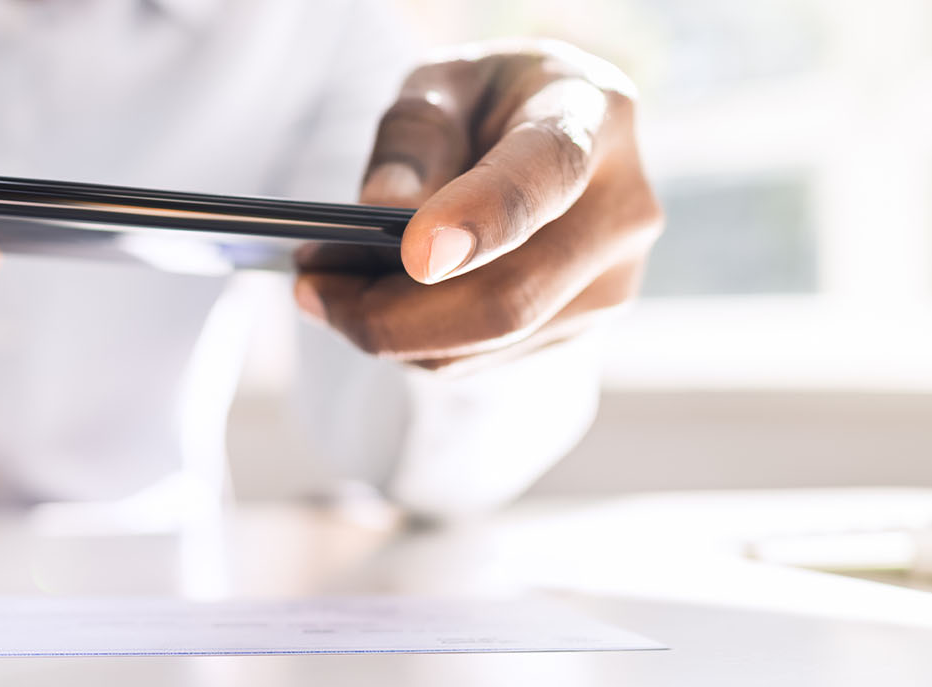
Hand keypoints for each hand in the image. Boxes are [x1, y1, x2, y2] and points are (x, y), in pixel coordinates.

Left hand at [295, 40, 663, 370]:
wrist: (557, 134)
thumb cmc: (493, 101)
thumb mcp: (444, 83)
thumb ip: (413, 135)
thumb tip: (385, 211)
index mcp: (592, 115)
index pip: (544, 175)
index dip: (483, 220)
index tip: (413, 253)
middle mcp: (621, 210)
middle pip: (510, 297)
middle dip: (395, 311)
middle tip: (310, 289)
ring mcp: (609, 283)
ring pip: (487, 343)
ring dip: (391, 331)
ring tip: (324, 286)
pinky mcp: (577, 329)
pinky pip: (482, 359)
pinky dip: (414, 343)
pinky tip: (372, 303)